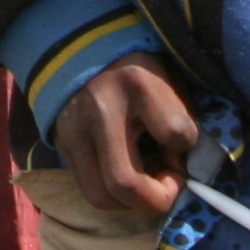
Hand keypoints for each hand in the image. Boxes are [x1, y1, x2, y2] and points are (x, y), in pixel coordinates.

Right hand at [54, 52, 196, 216]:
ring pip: (101, 196)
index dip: (188, 145)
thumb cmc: (138, 69)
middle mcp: (100, 109)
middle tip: (170, 182)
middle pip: (124, 183)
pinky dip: (113, 193)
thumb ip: (183, 121)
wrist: (84, 48)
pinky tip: (126, 172)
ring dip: (131, 201)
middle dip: (156, 199)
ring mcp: (73, 130)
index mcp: (137, 83)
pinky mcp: (61, 144)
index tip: (184, 142)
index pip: (175, 132)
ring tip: (146, 179)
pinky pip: (88, 187)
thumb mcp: (169, 81)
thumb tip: (183, 167)